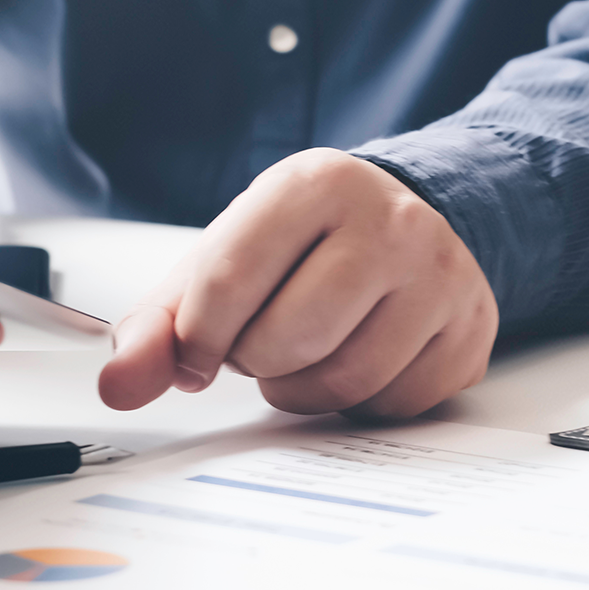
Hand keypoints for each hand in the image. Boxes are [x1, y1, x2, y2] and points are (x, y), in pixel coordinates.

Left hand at [100, 150, 497, 419]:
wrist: (399, 224)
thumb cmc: (298, 249)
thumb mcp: (219, 266)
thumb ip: (157, 327)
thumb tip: (117, 387)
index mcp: (312, 185)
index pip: (228, 282)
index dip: (197, 340)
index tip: (196, 353)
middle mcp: (389, 220)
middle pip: (288, 340)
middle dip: (256, 360)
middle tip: (262, 340)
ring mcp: (442, 275)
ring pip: (343, 380)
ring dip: (301, 389)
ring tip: (303, 352)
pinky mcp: (471, 331)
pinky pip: (393, 405)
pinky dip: (359, 403)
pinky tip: (357, 359)